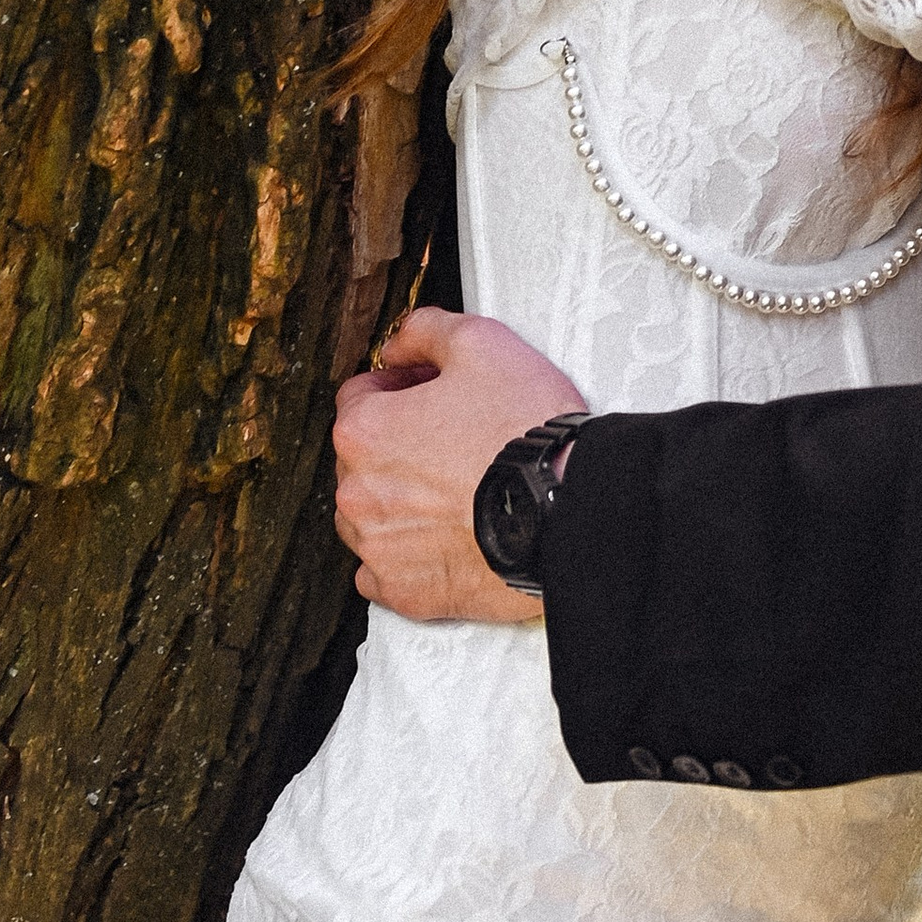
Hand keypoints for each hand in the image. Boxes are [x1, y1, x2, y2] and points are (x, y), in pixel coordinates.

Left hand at [333, 310, 586, 623]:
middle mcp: (357, 493)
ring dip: (400, 500)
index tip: (435, 395)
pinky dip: (408, 554)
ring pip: (370, 514)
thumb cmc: (524, 430)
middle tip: (456, 438)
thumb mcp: (482, 343)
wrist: (564, 510)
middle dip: (399, 444)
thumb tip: (400, 343)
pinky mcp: (403, 591)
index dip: (402, 387)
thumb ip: (425, 330)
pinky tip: (448, 533)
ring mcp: (376, 547)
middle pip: (363, 457)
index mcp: (364, 431)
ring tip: (458, 488)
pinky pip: (383, 571)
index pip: (359, 396)